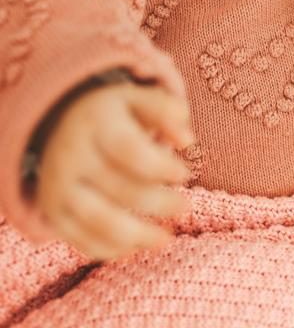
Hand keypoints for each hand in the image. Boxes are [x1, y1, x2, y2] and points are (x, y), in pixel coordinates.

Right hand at [34, 80, 194, 260]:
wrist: (57, 122)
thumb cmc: (112, 113)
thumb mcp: (137, 98)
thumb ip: (166, 110)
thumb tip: (187, 140)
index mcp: (96, 123)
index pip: (131, 151)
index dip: (161, 167)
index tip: (184, 174)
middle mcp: (71, 156)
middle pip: (120, 190)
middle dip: (159, 203)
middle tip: (185, 207)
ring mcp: (58, 187)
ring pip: (100, 222)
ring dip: (138, 236)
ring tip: (166, 239)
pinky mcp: (52, 212)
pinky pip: (81, 240)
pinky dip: (111, 249)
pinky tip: (137, 247)